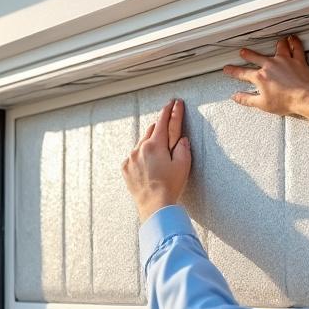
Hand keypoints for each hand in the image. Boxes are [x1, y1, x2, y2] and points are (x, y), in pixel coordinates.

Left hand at [122, 99, 191, 221]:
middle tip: (168, 121)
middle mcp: (140, 148)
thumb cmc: (170, 186)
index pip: (164, 121)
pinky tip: (148, 163)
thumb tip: (181, 138)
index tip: (174, 102)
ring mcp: (131, 158)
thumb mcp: (183, 165)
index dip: (171, 110)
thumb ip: (183, 148)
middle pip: (152, 130)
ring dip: (150, 141)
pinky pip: (134, 155)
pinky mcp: (126, 168)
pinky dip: (141, 155)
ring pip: (142, 142)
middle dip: (161, 125)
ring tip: (159, 148)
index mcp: (155, 145)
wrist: (154, 206)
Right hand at [223, 34, 308, 141]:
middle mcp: (270, 65)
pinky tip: (292, 38)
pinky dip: (294, 42)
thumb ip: (247, 99)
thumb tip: (235, 97)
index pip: (243, 73)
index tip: (227, 69)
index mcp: (260, 77)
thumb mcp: (262, 104)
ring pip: (278, 48)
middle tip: (243, 52)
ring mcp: (284, 61)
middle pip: (256, 57)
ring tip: (274, 42)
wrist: (304, 98)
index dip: (233, 71)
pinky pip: (296, 48)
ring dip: (275, 44)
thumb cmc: (285, 101)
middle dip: (248, 54)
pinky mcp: (298, 60)